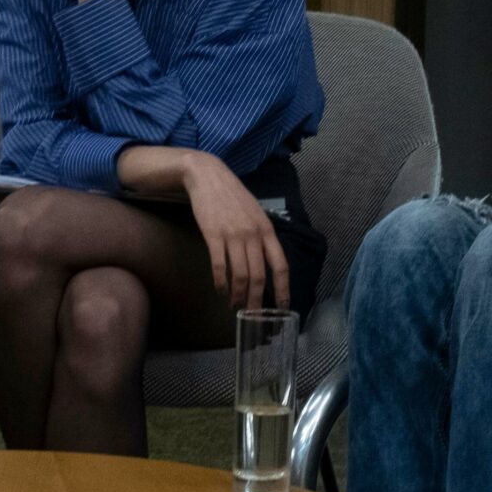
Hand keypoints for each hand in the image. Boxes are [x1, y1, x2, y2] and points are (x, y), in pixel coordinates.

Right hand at [178, 152, 289, 313]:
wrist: (209, 176)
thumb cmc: (233, 196)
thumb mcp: (256, 213)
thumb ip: (262, 236)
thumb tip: (266, 262)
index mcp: (267, 230)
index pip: (280, 266)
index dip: (283, 289)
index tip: (283, 307)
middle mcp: (253, 234)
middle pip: (259, 276)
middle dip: (257, 300)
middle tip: (253, 315)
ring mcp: (233, 235)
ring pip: (240, 275)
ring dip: (238, 295)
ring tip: (235, 305)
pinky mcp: (213, 235)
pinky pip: (219, 266)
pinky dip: (220, 282)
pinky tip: (220, 289)